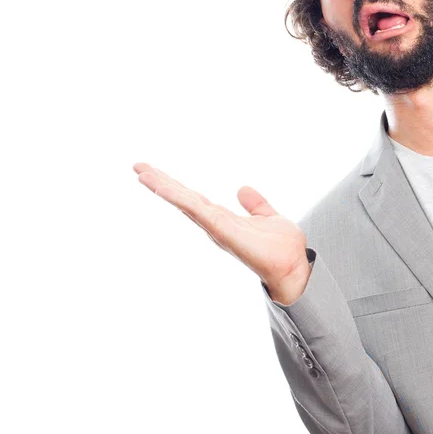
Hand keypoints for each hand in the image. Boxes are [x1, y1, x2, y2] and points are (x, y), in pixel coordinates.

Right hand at [133, 162, 308, 291]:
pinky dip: (179, 200)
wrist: (295, 267)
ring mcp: (216, 227)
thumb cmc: (282, 248)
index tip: (155, 172)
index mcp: (222, 219)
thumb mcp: (268, 217)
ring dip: (162, 187)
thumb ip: (255, 204)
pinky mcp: (222, 230)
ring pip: (184, 203)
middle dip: (160, 183)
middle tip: (137, 167)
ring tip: (141, 173)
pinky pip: (197, 212)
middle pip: (182, 199)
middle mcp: (214, 223)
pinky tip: (163, 189)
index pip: (193, 198)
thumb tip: (242, 188)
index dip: (174, 186)